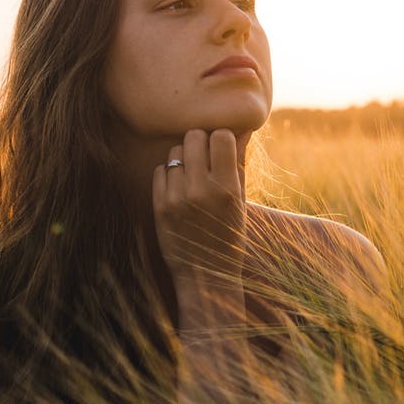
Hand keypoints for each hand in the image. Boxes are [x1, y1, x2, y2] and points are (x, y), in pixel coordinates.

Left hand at [151, 129, 249, 283]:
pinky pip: (159, 170)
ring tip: (192, 176)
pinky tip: (179, 189)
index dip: (221, 139)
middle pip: (194, 136)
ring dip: (184, 158)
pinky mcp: (159, 206)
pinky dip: (169, 175)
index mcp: (227, 188)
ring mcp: (177, 198)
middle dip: (201, 143)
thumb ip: (239, 163)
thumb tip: (244, 128)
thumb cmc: (229, 235)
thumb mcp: (241, 202)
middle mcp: (201, 190)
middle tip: (205, 158)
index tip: (222, 149)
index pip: (220, 136)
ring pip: (175, 152)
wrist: (205, 275)